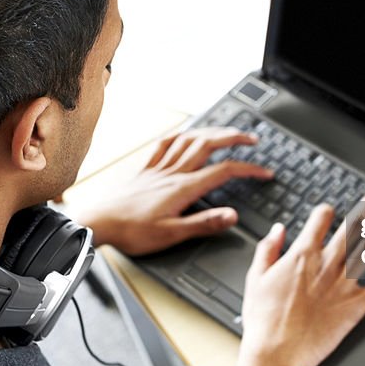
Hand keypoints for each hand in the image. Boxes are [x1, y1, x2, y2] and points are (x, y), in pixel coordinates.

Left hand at [74, 127, 272, 254]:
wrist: (99, 223)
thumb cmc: (132, 231)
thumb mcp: (172, 234)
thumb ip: (204, 224)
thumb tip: (232, 215)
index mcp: (183, 188)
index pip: (224, 171)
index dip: (248, 169)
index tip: (264, 172)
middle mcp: (172, 173)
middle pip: (208, 145)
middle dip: (233, 138)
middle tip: (252, 139)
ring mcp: (158, 168)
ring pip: (189, 140)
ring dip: (211, 131)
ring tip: (226, 132)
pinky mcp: (145, 170)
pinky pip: (165, 144)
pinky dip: (180, 136)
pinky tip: (185, 134)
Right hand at [239, 203, 364, 365]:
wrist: (276, 352)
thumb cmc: (263, 320)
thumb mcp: (256, 277)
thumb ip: (268, 249)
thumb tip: (278, 230)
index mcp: (301, 255)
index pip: (320, 220)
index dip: (326, 211)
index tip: (329, 211)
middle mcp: (326, 264)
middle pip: (351, 229)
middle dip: (364, 211)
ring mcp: (344, 284)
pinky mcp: (357, 305)